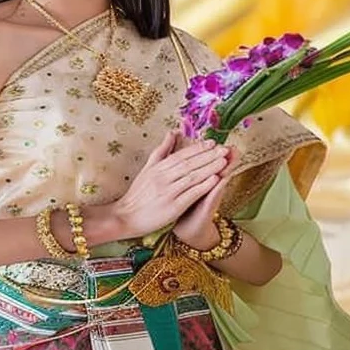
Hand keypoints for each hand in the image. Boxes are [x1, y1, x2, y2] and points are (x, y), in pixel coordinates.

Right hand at [110, 131, 230, 239]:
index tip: (213, 142)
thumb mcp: (147, 169)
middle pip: (189, 164)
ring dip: (209, 168)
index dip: (198, 148)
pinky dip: (203, 186)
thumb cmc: (137, 194)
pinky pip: (190, 194)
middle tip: (224, 149)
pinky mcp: (172, 207)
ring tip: (224, 162)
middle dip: (208, 156)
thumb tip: (172, 132)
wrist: (124, 217)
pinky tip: (215, 180)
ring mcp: (168, 192)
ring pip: (192, 177)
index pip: (181, 155)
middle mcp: (163, 178)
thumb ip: (161, 151)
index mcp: (158, 168)